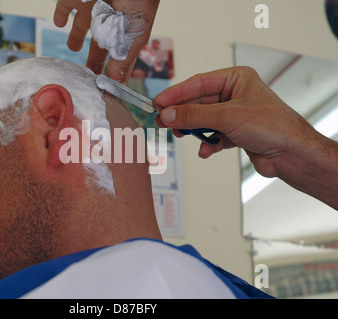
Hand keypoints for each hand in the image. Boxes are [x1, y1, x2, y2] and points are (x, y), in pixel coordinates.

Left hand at [54, 0, 159, 82]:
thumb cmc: (138, 3)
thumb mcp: (133, 37)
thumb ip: (122, 62)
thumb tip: (117, 86)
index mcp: (123, 33)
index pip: (115, 57)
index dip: (110, 71)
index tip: (102, 87)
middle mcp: (108, 22)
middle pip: (98, 46)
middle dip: (93, 60)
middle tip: (86, 77)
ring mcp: (92, 9)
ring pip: (81, 25)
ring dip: (76, 37)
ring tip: (72, 48)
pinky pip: (65, 6)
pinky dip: (61, 15)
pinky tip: (58, 23)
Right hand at [154, 66, 337, 208]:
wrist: (292, 154)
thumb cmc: (272, 126)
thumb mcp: (227, 116)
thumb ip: (194, 115)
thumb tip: (168, 114)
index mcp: (235, 79)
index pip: (198, 84)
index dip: (176, 94)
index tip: (158, 103)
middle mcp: (234, 95)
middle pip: (198, 102)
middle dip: (181, 114)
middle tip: (161, 121)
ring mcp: (234, 114)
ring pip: (203, 119)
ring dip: (192, 129)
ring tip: (179, 135)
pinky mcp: (235, 132)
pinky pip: (213, 135)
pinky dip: (207, 143)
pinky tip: (205, 150)